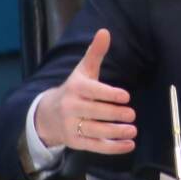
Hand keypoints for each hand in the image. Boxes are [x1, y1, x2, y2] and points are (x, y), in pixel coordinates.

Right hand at [36, 29, 136, 153]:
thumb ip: (95, 53)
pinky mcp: (75, 142)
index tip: (126, 96)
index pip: (93, 91)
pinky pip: (95, 146)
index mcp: (75, 88)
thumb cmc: (73, 89)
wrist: (47, 114)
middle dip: (115, 114)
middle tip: (132, 114)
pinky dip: (113, 148)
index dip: (109, 94)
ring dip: (115, 133)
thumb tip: (105, 31)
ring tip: (133, 130)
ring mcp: (72, 126)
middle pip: (95, 112)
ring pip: (95, 131)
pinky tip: (129, 145)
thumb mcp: (83, 71)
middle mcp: (71, 107)